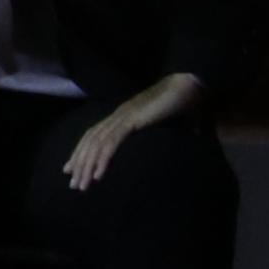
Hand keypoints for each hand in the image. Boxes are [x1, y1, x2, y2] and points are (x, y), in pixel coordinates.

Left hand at [65, 73, 202, 192]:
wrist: (190, 84)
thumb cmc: (184, 100)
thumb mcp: (174, 120)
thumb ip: (176, 128)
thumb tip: (195, 133)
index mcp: (123, 115)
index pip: (94, 135)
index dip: (82, 151)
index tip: (72, 168)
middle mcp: (118, 115)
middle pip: (90, 140)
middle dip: (79, 163)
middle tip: (72, 183)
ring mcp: (123, 116)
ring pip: (96, 144)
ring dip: (87, 166)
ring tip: (82, 185)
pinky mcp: (132, 120)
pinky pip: (112, 142)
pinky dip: (102, 159)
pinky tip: (98, 176)